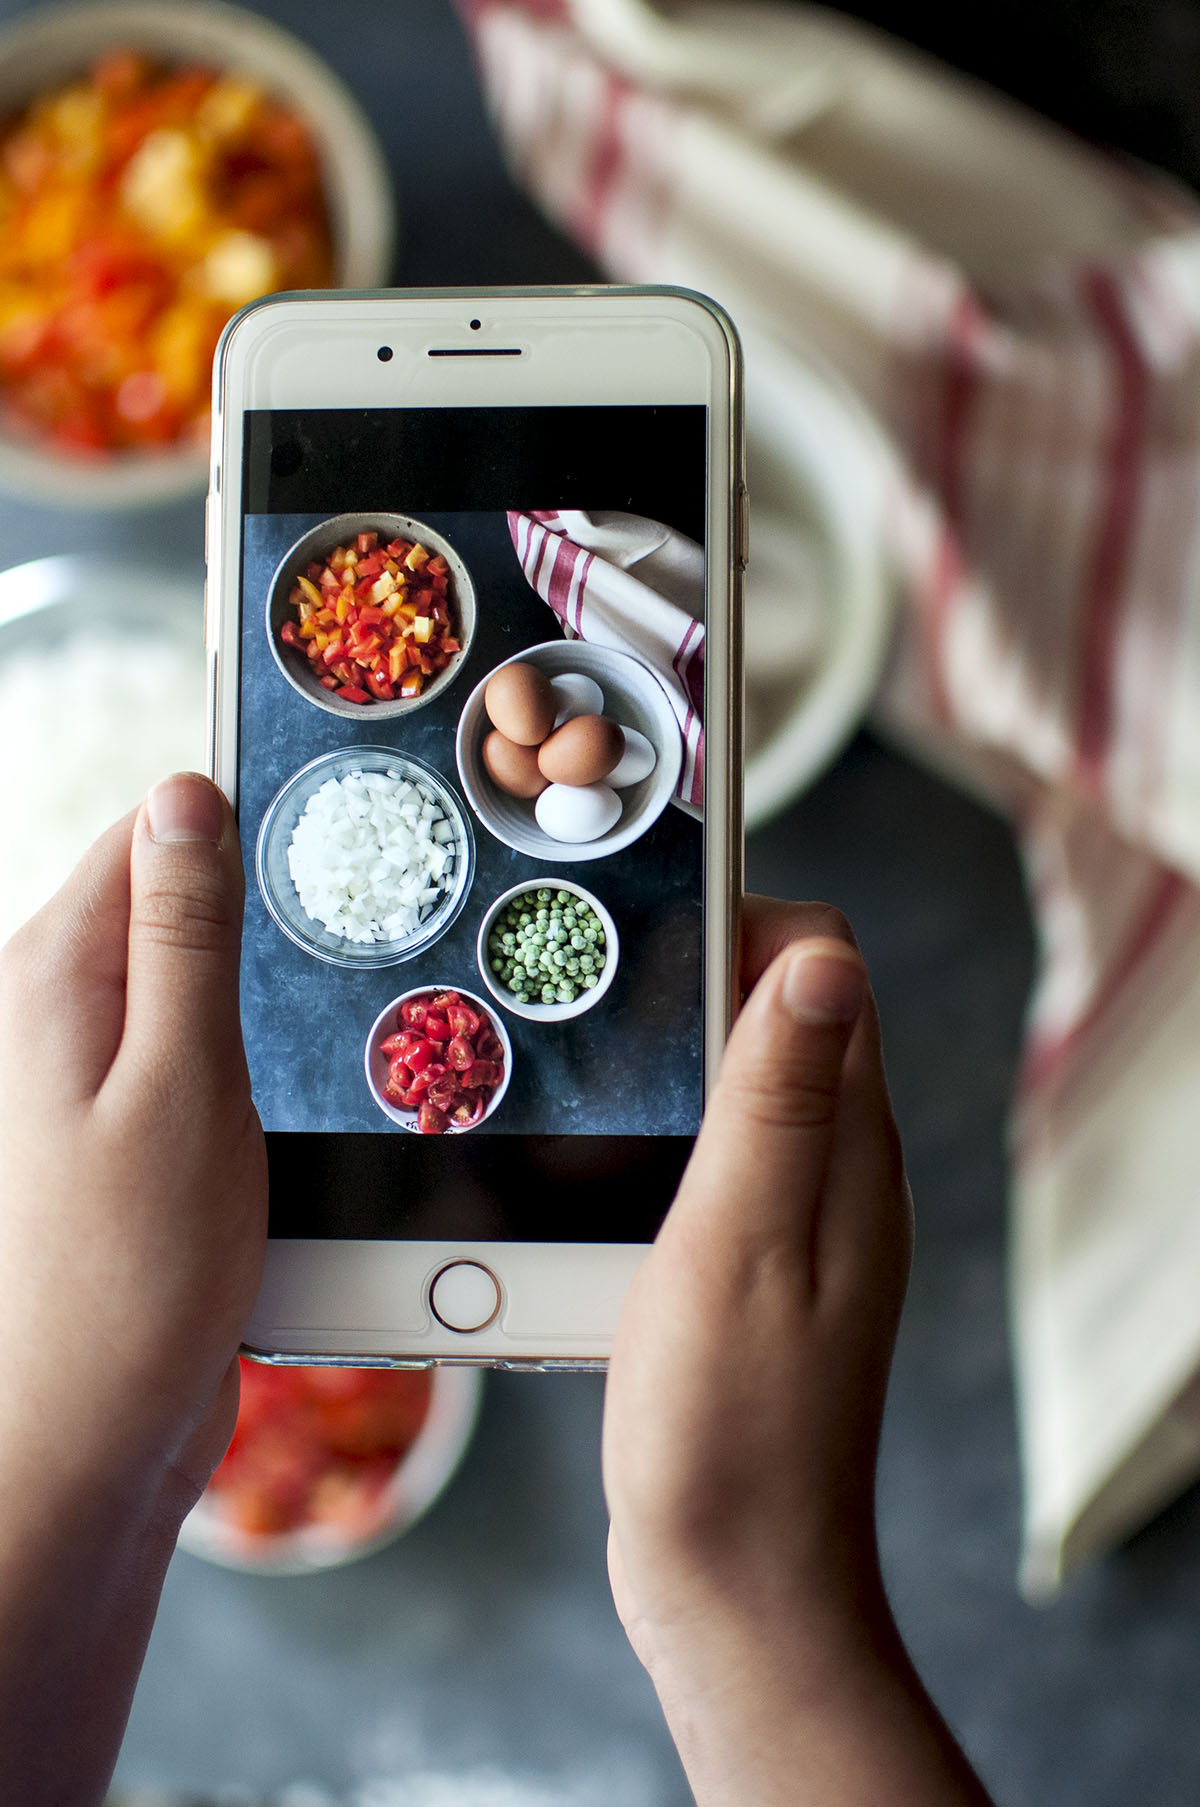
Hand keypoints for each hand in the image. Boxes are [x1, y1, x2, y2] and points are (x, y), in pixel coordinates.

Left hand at [0, 773, 265, 1804]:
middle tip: (349, 952)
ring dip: (263, 998)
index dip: (242, 824)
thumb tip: (186, 790)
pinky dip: (251, 1061)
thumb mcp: (183, 1080)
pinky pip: (199, 1054)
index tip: (333, 843)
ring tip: (319, 1043)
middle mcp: (57, 1010)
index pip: (150, 832)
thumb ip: (183, 933)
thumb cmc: (135, 1271)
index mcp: (55, 974)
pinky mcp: (127, 1130)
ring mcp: (89, 1073)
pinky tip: (291, 1099)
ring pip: (196, 982)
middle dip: (261, 916)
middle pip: (174, 902)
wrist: (92, 1429)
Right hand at [603, 898, 990, 1805]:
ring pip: (730, 1086)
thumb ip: (778, 1101)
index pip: (825, 968)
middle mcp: (833, 1170)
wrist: (729, 1583)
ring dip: (656, 1060)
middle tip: (579, 981)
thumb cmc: (732, 1426)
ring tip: (564, 1063)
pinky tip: (579, 1166)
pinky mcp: (743, 1266)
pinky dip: (646, 1138)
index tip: (640, 913)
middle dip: (685, 978)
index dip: (740, 920)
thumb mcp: (740, 1242)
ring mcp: (790, 1219)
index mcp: (848, 1147)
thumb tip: (822, 957)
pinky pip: (703, 1160)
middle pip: (773, 1015)